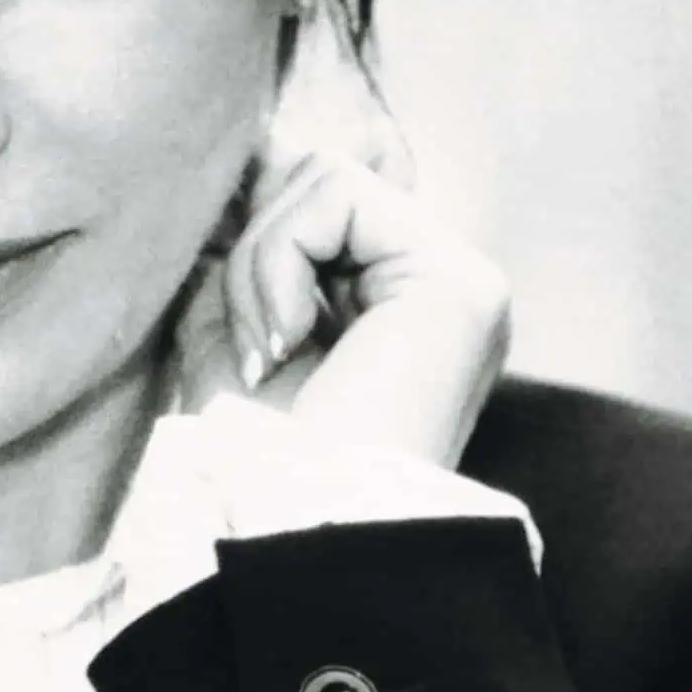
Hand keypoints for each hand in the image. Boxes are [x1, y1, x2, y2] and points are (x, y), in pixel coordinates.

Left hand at [168, 129, 511, 469]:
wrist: (293, 532)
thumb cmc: (257, 453)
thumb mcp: (233, 328)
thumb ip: (243, 248)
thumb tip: (234, 160)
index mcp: (399, 300)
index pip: (322, 204)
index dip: (258, 232)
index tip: (229, 312)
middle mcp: (441, 283)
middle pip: (320, 178)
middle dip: (256, 251)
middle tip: (255, 348)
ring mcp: (462, 279)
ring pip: (325, 175)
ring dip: (262, 262)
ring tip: (269, 352)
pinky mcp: (459, 281)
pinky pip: (337, 193)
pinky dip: (280, 259)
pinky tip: (289, 340)